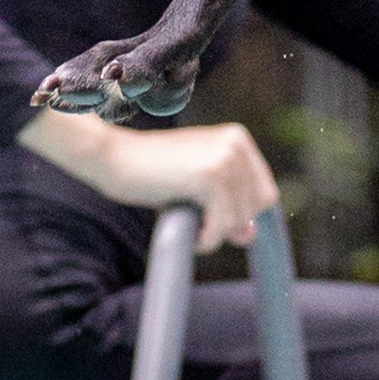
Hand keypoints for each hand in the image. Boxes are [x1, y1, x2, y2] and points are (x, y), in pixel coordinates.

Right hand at [18, 108, 277, 252]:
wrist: (113, 158)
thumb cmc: (151, 173)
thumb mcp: (198, 189)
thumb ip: (229, 207)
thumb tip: (249, 236)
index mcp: (238, 138)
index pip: (265, 194)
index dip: (240, 213)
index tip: (211, 215)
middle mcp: (236, 143)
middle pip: (257, 208)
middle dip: (228, 222)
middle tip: (195, 216)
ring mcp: (225, 158)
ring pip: (239, 221)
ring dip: (214, 233)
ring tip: (187, 221)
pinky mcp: (210, 176)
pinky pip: (222, 227)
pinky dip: (206, 240)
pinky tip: (188, 232)